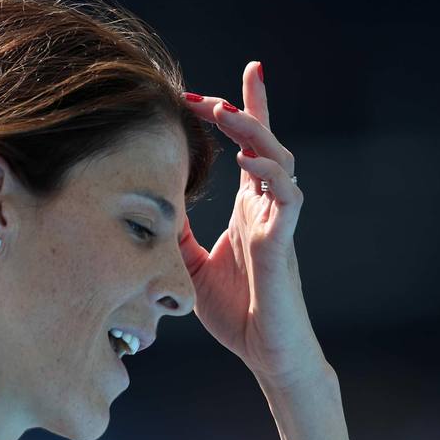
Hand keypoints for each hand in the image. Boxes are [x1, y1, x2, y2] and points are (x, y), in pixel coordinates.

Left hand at [180, 61, 323, 386]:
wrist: (266, 354)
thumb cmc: (237, 313)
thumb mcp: (192, 267)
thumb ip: (178, 235)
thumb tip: (150, 208)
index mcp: (249, 210)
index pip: (249, 150)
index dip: (243, 111)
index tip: (217, 85)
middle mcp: (267, 209)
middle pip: (264, 143)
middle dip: (243, 111)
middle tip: (207, 97)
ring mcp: (278, 223)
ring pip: (280, 161)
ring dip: (254, 133)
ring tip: (226, 114)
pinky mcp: (284, 244)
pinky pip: (288, 199)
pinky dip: (270, 175)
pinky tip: (247, 161)